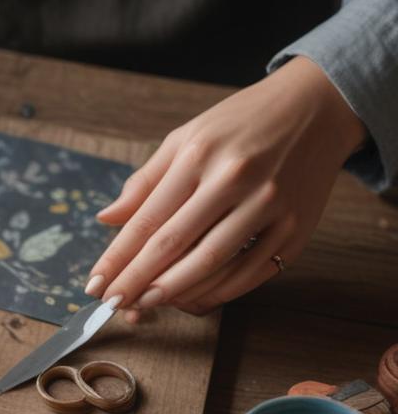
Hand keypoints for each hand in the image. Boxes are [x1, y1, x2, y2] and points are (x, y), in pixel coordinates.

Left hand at [85, 57, 365, 320]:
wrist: (317, 108)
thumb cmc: (240, 124)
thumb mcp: (186, 138)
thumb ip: (145, 182)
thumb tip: (107, 219)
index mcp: (198, 155)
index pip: (147, 220)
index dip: (117, 259)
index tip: (96, 285)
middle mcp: (234, 180)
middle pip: (174, 245)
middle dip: (137, 282)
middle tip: (113, 305)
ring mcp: (269, 206)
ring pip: (212, 264)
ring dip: (174, 292)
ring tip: (146, 305)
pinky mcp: (295, 229)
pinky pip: (249, 273)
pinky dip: (217, 292)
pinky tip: (191, 300)